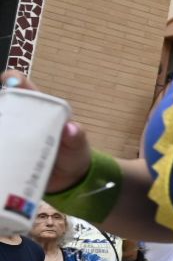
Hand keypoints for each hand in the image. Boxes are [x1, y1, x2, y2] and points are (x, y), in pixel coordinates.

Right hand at [2, 71, 90, 191]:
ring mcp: (13, 136)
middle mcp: (23, 120)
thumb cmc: (74, 153)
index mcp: (41, 110)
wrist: (69, 180)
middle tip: (1, 114)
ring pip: (1, 124)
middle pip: (4, 105)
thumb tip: (71, 128)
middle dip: (0, 104)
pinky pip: (0, 148)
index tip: (8, 80)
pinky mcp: (8, 153)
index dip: (15, 80)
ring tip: (2, 136)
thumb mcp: (78, 144)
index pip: (26, 89)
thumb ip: (76, 136)